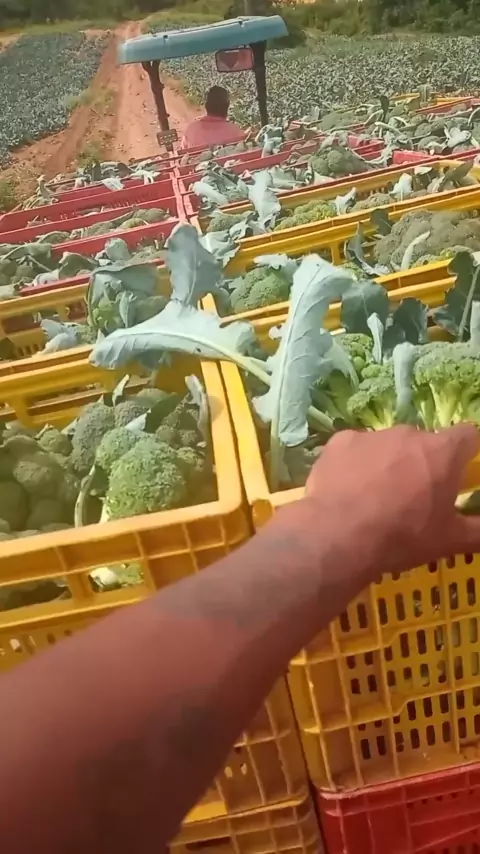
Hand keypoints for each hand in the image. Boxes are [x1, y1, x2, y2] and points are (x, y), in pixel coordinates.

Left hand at [304, 425, 479, 584]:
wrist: (337, 537)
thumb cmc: (401, 538)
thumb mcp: (450, 540)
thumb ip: (479, 530)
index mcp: (442, 452)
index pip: (468, 436)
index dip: (466, 453)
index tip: (459, 473)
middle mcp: (409, 434)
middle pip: (424, 442)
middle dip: (422, 464)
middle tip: (413, 497)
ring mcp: (371, 435)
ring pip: (388, 446)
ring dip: (388, 464)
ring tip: (375, 498)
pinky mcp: (339, 441)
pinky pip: (355, 449)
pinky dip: (355, 465)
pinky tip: (348, 491)